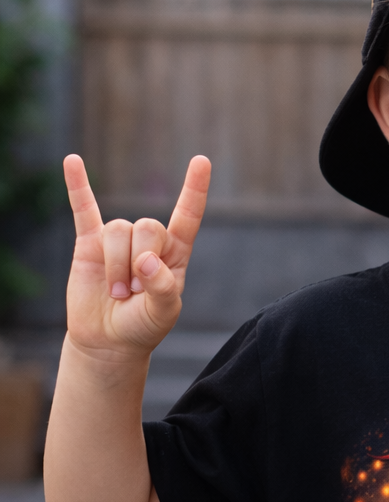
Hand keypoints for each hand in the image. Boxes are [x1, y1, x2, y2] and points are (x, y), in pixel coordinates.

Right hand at [63, 154, 210, 361]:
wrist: (108, 340)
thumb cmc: (143, 326)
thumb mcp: (163, 314)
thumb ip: (162, 288)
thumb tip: (146, 261)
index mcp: (174, 254)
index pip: (187, 216)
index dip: (194, 190)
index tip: (201, 161)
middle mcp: (148, 242)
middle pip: (147, 226)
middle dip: (140, 261)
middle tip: (133, 292)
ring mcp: (118, 241)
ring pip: (117, 231)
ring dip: (116, 266)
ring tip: (117, 292)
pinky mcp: (89, 243)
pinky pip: (82, 209)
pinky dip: (77, 186)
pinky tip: (72, 161)